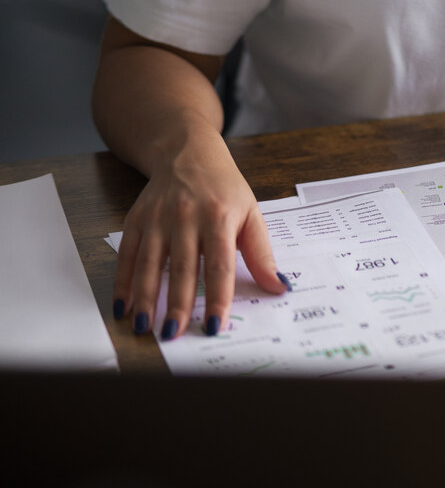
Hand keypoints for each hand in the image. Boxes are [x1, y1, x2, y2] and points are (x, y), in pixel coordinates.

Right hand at [112, 139, 286, 339]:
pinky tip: (123, 307)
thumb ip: (262, 254)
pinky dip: (122, 282)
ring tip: (145, 327)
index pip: (219, 266)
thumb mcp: (251, 213)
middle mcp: (186, 217)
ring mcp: (157, 218)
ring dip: (145, 298)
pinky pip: (127, 255)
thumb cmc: (225, 188)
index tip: (214, 325)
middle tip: (174, 334)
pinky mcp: (136, 220)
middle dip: (177, 304)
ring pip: (149, 264)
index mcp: (220, 217)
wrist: (188, 153)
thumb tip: (279, 286)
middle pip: (182, 268)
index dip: (217, 297)